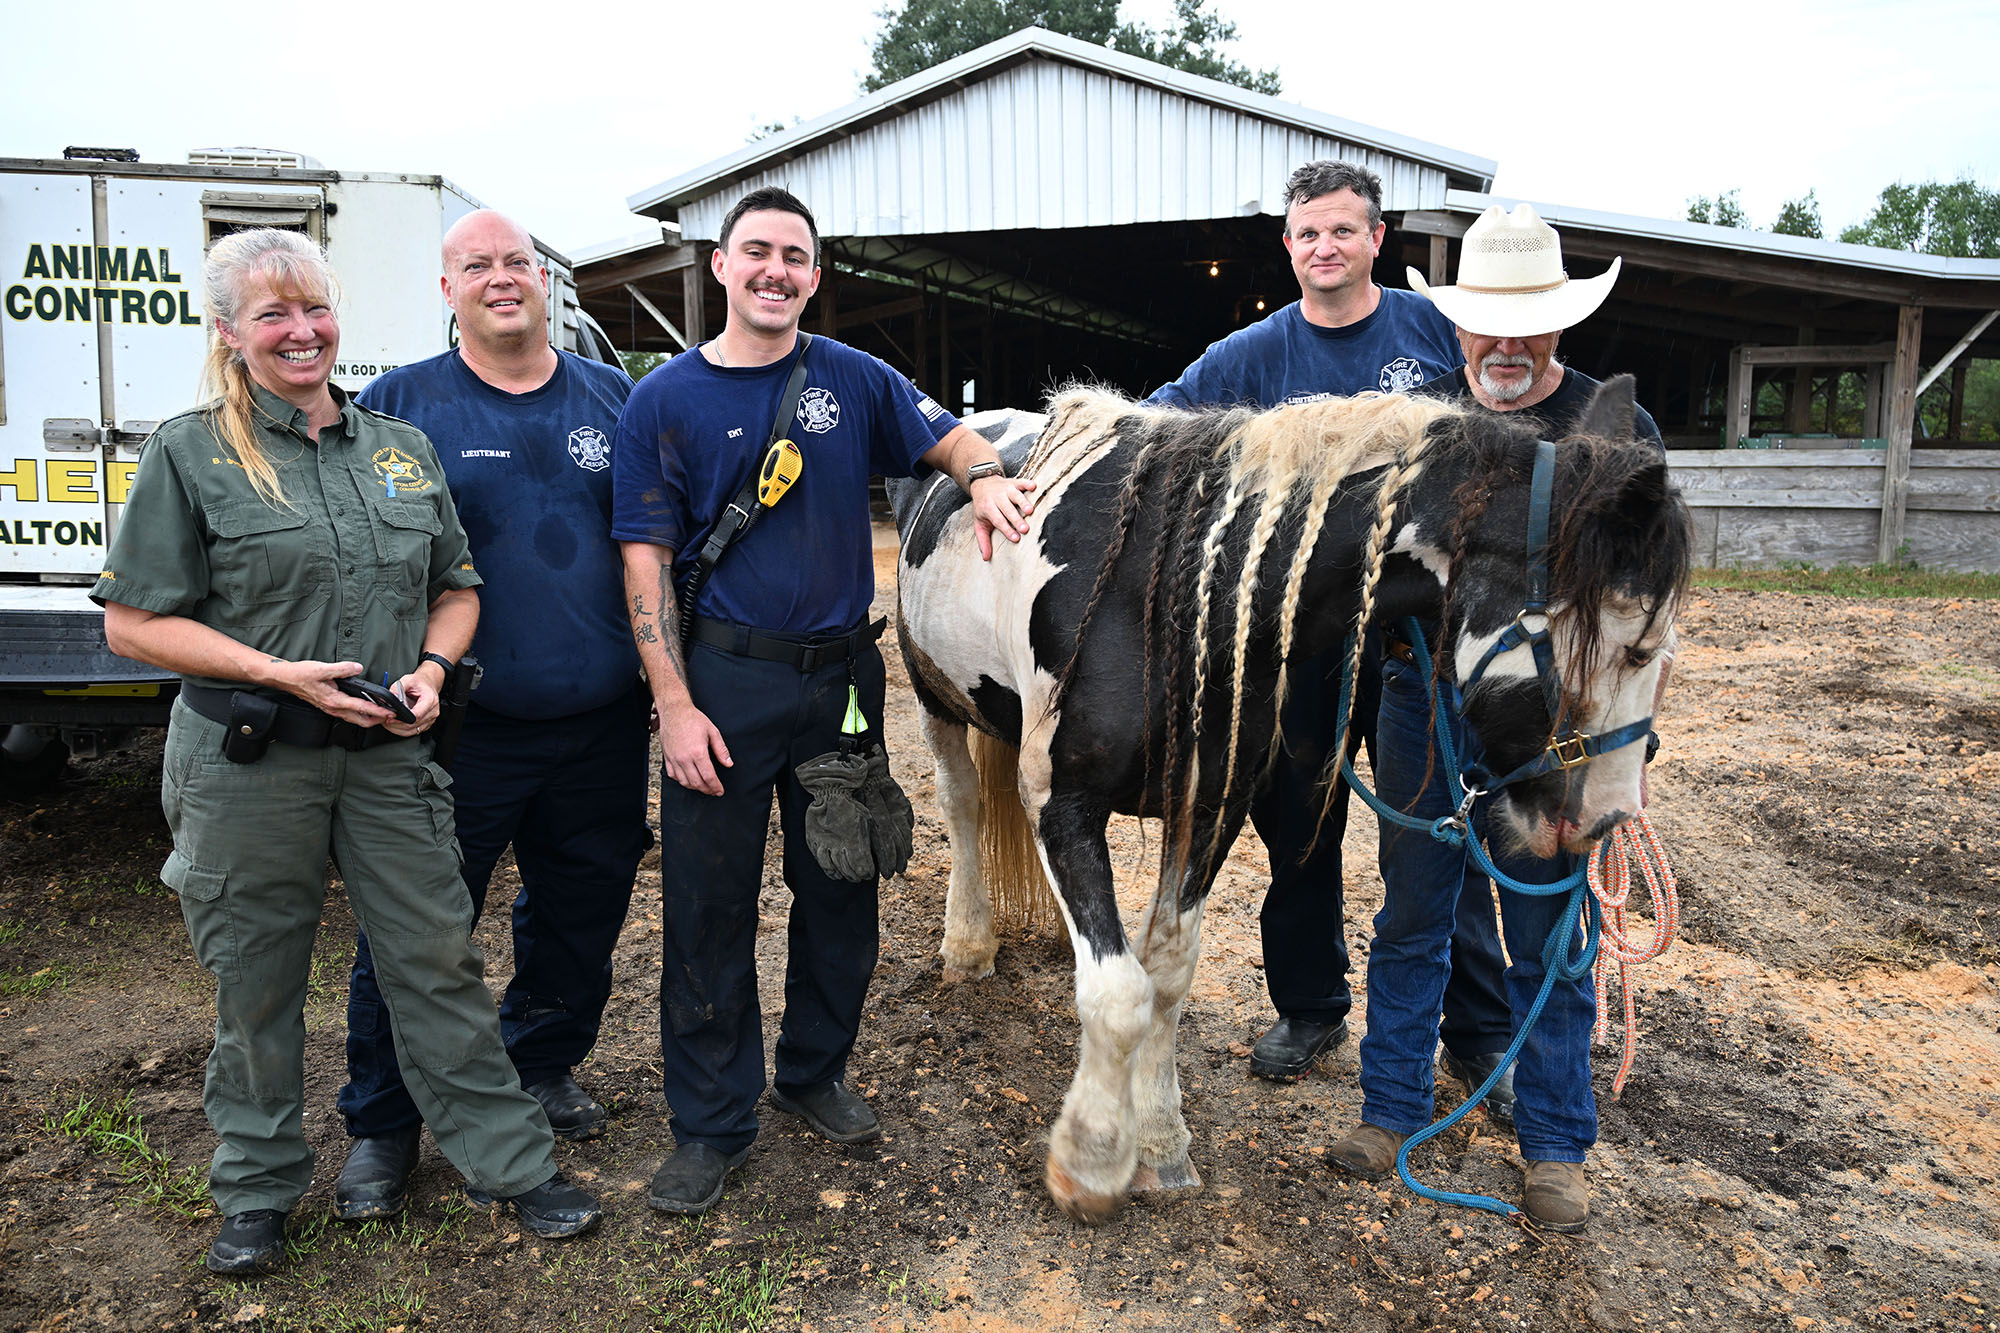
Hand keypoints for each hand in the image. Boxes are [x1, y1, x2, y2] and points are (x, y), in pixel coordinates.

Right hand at [269, 659, 399, 726]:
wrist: (286, 679)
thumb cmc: (302, 674)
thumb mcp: (322, 668)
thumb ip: (342, 669)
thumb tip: (358, 668)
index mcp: (334, 700)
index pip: (361, 708)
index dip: (378, 711)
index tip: (390, 712)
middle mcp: (334, 708)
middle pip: (361, 720)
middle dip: (378, 720)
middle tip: (392, 716)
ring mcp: (331, 710)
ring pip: (355, 719)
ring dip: (370, 718)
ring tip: (383, 714)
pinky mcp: (329, 707)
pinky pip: (348, 715)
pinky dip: (360, 715)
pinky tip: (366, 709)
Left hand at [381, 670, 441, 736]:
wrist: (427, 684)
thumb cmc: (419, 683)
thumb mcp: (407, 680)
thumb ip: (397, 688)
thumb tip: (389, 699)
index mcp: (430, 700)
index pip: (417, 715)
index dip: (402, 719)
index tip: (390, 718)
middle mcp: (433, 711)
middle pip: (413, 725)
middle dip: (397, 724)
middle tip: (384, 720)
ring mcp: (431, 719)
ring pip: (413, 731)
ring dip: (398, 729)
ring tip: (388, 722)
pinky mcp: (427, 724)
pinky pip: (414, 731)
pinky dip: (402, 730)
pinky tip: (395, 725)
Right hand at [659, 697, 731, 795]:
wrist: (674, 711)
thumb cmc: (693, 719)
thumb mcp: (713, 732)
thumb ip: (721, 750)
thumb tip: (728, 763)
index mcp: (698, 752)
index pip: (709, 777)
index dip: (716, 787)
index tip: (720, 791)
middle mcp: (684, 758)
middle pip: (697, 783)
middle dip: (707, 790)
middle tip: (713, 791)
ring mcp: (674, 759)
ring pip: (684, 782)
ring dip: (695, 787)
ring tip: (703, 787)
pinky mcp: (666, 757)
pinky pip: (673, 775)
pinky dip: (681, 781)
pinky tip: (688, 779)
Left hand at [971, 475, 1036, 560]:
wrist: (981, 484)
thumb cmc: (983, 507)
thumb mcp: (980, 523)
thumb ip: (983, 541)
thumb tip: (986, 558)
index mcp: (987, 508)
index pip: (998, 520)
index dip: (1007, 529)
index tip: (1016, 538)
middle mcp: (996, 498)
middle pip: (1007, 509)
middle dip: (1016, 519)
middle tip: (1025, 529)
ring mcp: (1005, 489)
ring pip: (1015, 496)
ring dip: (1023, 502)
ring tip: (1030, 511)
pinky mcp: (1013, 482)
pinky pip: (1021, 482)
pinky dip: (1027, 484)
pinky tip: (1034, 487)